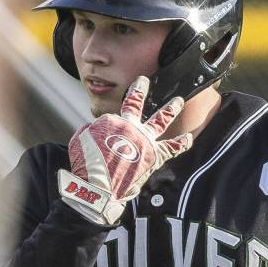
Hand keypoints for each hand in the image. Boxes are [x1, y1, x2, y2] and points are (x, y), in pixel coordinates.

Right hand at [58, 75, 193, 223]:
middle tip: (144, 81)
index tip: (100, 148)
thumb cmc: (86, 166)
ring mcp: (145, 139)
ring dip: (170, 109)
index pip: (110, 120)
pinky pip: (171, 148)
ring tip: (178, 101)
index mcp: (111, 121)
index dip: (104, 133)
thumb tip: (93, 129)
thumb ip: (89, 132)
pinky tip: (188, 138)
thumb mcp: (78, 142)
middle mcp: (130, 126)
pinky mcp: (155, 155)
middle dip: (139, 91)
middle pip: (135, 104)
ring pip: (160, 120)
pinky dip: (180, 143)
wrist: (100, 186)